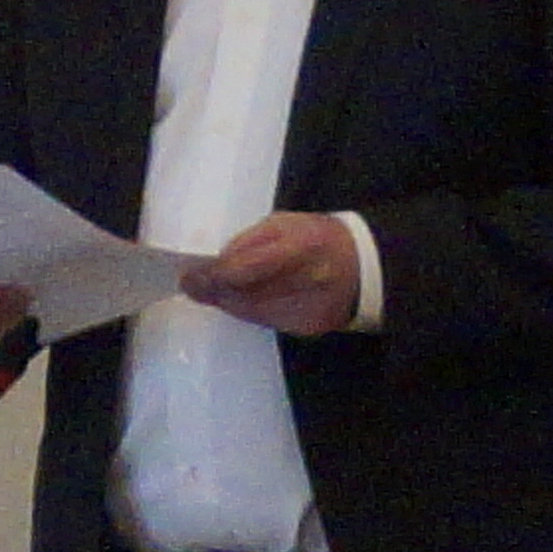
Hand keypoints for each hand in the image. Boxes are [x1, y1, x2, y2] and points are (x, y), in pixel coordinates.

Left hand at [180, 212, 358, 335]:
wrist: (363, 266)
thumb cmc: (318, 236)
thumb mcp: (284, 223)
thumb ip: (249, 242)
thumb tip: (215, 264)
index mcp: (304, 246)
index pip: (249, 267)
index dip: (215, 275)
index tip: (189, 276)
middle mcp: (309, 282)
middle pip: (247, 295)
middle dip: (215, 291)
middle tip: (191, 284)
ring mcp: (311, 310)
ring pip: (252, 313)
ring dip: (228, 301)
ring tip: (213, 289)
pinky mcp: (309, 328)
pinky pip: (266, 322)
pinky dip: (248, 310)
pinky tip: (243, 298)